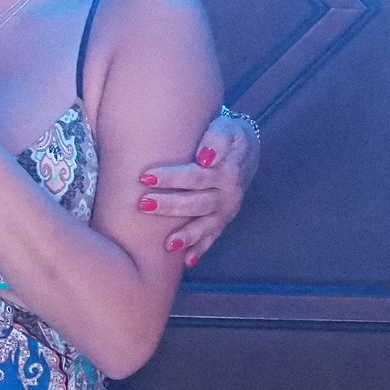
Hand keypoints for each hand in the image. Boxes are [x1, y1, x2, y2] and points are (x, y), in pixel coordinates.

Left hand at [137, 110, 258, 267]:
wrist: (246, 148)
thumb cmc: (228, 135)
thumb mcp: (228, 128)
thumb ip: (217, 138)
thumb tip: (205, 158)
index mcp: (227, 170)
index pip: (197, 175)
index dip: (172, 177)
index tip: (145, 176)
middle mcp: (229, 193)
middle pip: (198, 202)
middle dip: (170, 205)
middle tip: (142, 204)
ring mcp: (227, 209)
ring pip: (207, 224)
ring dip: (188, 235)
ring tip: (167, 245)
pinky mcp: (224, 219)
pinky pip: (214, 236)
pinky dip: (201, 249)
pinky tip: (187, 262)